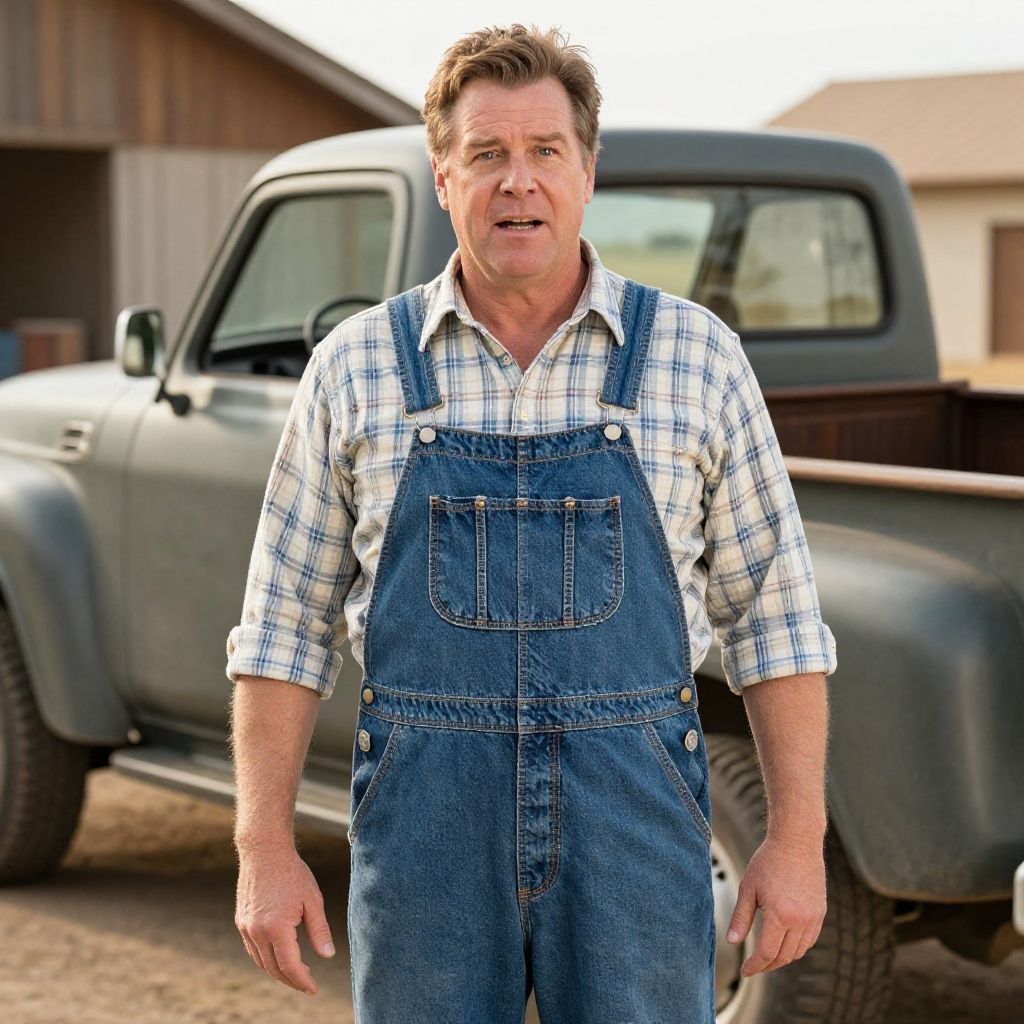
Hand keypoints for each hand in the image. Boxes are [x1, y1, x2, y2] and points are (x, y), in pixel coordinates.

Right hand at [235, 842, 335, 995]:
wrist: (264, 851)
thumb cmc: (293, 873)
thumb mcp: (313, 900)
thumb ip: (319, 930)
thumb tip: (327, 956)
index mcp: (276, 927)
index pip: (290, 966)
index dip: (302, 981)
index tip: (313, 989)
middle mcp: (256, 931)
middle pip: (273, 969)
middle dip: (291, 980)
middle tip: (307, 984)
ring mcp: (245, 927)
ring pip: (261, 962)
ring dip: (278, 972)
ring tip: (297, 972)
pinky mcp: (241, 922)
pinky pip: (253, 950)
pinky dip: (266, 959)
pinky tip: (280, 956)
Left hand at [725, 832, 825, 975]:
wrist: (796, 842)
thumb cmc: (768, 861)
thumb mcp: (748, 887)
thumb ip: (740, 918)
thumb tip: (733, 942)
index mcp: (780, 915)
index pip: (767, 953)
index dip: (755, 966)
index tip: (745, 971)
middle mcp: (800, 920)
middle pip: (784, 956)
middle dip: (768, 965)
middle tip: (754, 966)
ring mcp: (813, 917)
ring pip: (799, 951)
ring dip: (783, 958)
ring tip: (768, 957)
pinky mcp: (820, 911)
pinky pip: (810, 939)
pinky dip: (797, 947)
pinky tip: (786, 943)